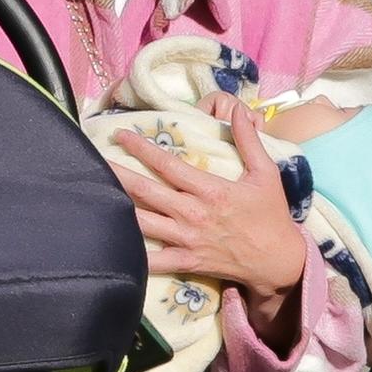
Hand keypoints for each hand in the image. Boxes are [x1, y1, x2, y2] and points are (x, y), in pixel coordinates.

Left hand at [104, 96, 308, 320]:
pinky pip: (154, 261)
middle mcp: (193, 214)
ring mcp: (187, 240)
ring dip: (117, 208)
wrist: (277, 260)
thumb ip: (249, 141)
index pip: (167, 165)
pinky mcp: (186, 262)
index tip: (121, 135)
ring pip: (143, 223)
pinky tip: (111, 246)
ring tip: (94, 195)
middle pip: (146, 191)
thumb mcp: (266, 173)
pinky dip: (132, 255)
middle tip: (93, 160)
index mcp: (210, 190)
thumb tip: (239, 110)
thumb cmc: (271, 214)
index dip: (141, 148)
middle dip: (117, 175)